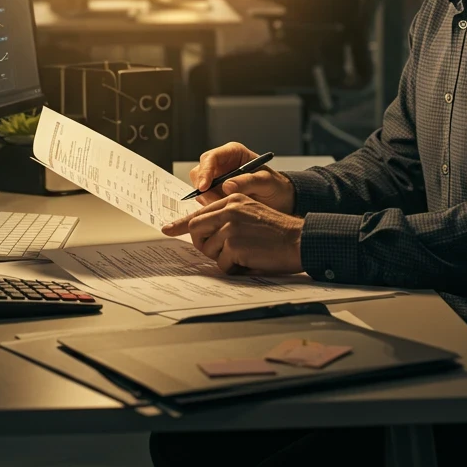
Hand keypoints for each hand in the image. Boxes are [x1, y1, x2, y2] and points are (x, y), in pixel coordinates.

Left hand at [161, 193, 303, 274]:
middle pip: (195, 229)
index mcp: (232, 199)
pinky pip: (222, 263)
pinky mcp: (235, 243)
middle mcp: (229, 208)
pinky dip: (234, 268)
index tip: (167, 229)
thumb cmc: (277, 232)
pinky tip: (250, 260)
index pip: (199, 212)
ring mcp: (231, 225)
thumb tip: (205, 232)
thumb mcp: (250, 214)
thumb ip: (228, 217)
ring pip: (208, 249)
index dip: (180, 224)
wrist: (299, 240)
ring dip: (223, 258)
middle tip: (219, 252)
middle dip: (202, 245)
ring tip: (244, 254)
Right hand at [189, 142, 295, 212]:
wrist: (280, 200)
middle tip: (214, 202)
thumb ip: (248, 182)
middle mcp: (222, 164)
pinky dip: (209, 206)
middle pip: (199, 172)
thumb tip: (226, 186)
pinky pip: (205, 199)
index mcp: (233, 153)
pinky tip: (223, 211)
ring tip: (225, 207)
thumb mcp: (266, 182)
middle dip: (203, 188)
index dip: (205, 172)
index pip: (211, 158)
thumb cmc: (275, 186)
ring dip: (207, 199)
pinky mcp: (216, 193)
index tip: (204, 187)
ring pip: (199, 187)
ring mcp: (217, 179)